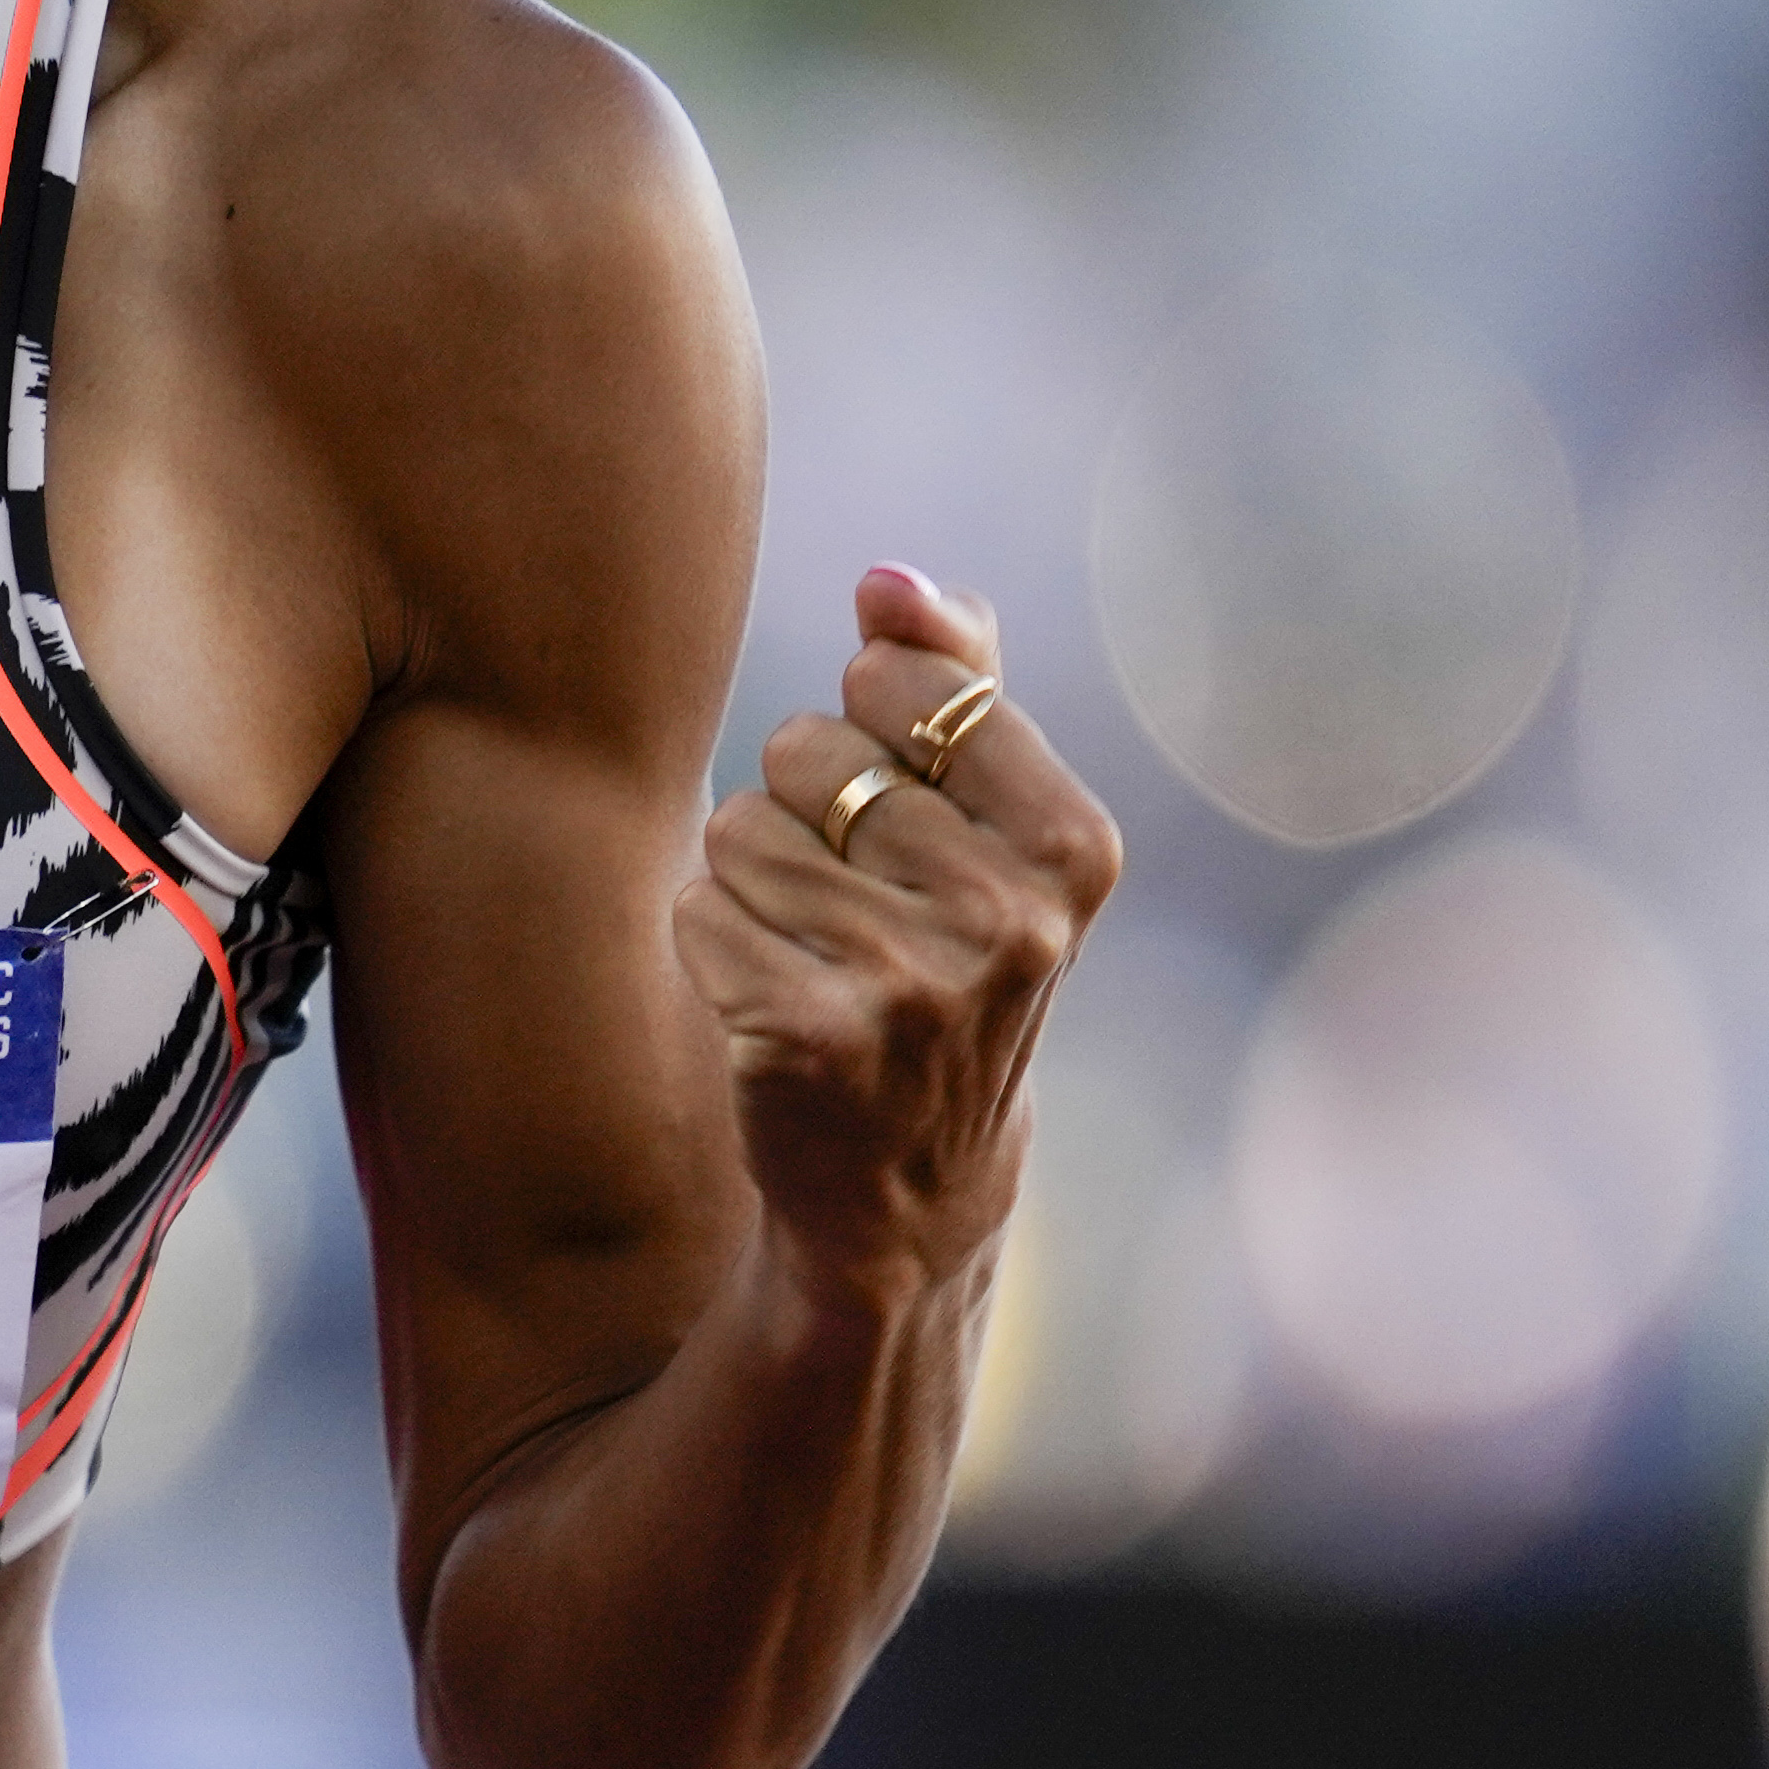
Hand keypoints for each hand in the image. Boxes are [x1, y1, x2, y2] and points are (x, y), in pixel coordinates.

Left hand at [677, 568, 1121, 1320]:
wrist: (909, 1188)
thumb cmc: (940, 961)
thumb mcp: (984, 826)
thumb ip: (955, 679)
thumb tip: (887, 579)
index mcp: (1071, 848)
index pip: (902, 680)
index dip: (870, 727)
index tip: (907, 814)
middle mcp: (1008, 920)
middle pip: (807, 748)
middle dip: (804, 810)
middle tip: (857, 908)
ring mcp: (911, 988)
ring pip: (739, 826)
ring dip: (748, 879)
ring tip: (812, 953)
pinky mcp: (808, 1040)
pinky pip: (697, 906)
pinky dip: (711, 940)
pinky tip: (768, 1002)